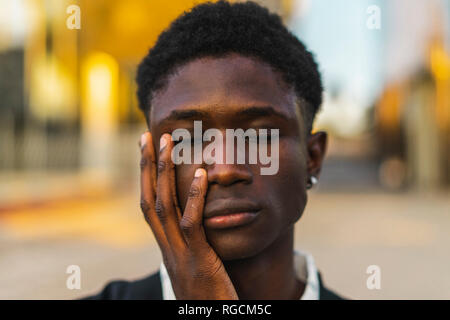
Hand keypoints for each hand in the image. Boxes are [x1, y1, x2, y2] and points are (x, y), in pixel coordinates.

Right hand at [139, 131, 237, 299]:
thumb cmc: (210, 298)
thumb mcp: (197, 267)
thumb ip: (194, 245)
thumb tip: (196, 225)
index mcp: (168, 248)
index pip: (150, 207)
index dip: (145, 179)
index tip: (146, 152)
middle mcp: (168, 248)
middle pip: (150, 200)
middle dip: (147, 166)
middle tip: (148, 136)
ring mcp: (180, 254)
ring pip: (165, 206)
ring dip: (164, 172)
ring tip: (168, 142)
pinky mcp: (198, 261)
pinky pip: (192, 224)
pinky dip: (193, 197)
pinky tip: (200, 174)